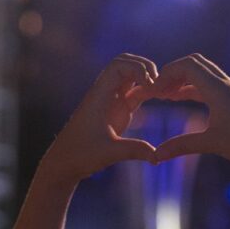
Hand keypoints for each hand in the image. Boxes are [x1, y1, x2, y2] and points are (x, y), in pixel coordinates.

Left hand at [41, 54, 157, 181]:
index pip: (117, 66)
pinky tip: (162, 97)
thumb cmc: (79, 156)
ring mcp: (111, 102)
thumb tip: (158, 156)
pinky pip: (135, 93)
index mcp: (98, 96)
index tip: (151, 84)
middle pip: (126, 64)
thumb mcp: (108, 153)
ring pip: (131, 77)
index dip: (137, 68)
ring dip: (148, 78)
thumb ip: (134, 150)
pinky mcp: (117, 111)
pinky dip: (148, 91)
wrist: (64, 163)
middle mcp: (105, 94)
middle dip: (145, 67)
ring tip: (165, 90)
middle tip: (160, 83)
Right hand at [151, 54, 229, 164]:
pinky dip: (192, 87)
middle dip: (172, 73)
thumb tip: (156, 156)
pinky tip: (180, 99)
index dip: (166, 74)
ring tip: (165, 95)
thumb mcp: (211, 143)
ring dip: (182, 79)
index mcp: (217, 89)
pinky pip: (207, 84)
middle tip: (157, 89)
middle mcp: (224, 84)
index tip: (153, 90)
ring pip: (201, 73)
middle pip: (194, 63)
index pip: (187, 66)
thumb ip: (181, 146)